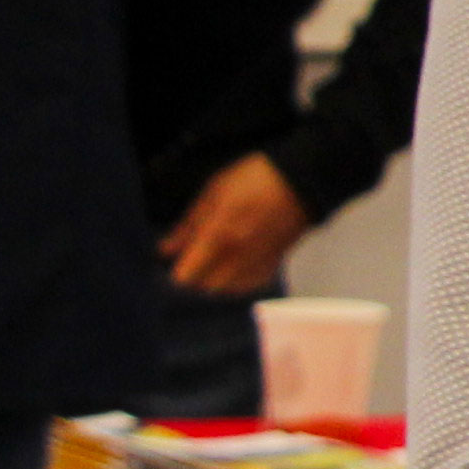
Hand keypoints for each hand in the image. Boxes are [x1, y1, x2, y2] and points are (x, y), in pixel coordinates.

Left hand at [161, 154, 311, 299]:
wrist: (303, 179)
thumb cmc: (254, 179)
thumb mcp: (213, 192)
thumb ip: (188, 225)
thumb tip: (165, 250)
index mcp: (219, 235)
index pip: (187, 276)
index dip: (176, 271)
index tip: (174, 260)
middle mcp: (238, 255)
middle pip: (206, 288)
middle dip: (195, 278)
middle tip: (192, 260)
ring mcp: (258, 261)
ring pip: (228, 289)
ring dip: (216, 281)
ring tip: (213, 263)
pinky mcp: (275, 262)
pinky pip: (250, 284)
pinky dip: (238, 281)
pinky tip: (234, 266)